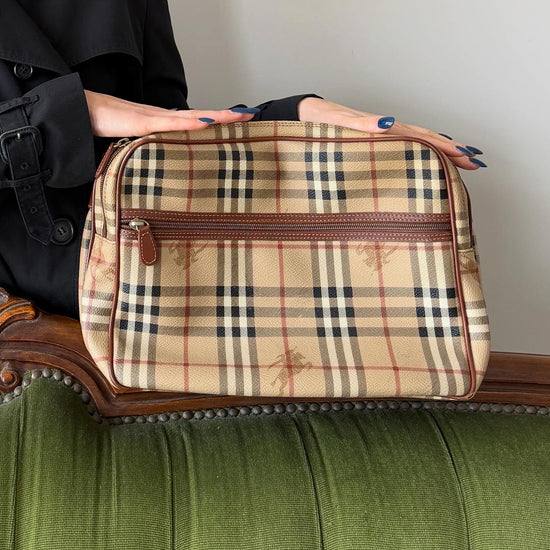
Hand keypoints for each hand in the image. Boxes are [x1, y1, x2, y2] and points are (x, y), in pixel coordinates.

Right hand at [84, 90, 257, 137]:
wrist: (81, 113)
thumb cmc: (107, 126)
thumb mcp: (136, 142)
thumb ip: (153, 148)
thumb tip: (168, 161)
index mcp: (164, 123)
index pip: (196, 121)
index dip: (217, 121)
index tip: (237, 123)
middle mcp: (164, 117)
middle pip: (201, 116)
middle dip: (227, 116)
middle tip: (250, 116)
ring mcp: (154, 118)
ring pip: (192, 117)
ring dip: (216, 116)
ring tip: (238, 116)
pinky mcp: (143, 122)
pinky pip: (171, 123)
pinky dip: (190, 123)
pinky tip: (206, 122)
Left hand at [297, 97, 485, 169]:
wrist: (301, 118)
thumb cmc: (316, 123)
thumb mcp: (336, 123)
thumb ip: (360, 124)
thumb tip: (388, 123)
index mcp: (381, 129)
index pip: (420, 138)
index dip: (443, 148)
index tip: (466, 157)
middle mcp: (384, 133)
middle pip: (424, 141)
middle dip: (450, 152)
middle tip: (475, 164)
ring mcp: (379, 140)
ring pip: (416, 145)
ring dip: (438, 154)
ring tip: (459, 164)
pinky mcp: (370, 147)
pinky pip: (400, 151)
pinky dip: (418, 156)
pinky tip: (422, 165)